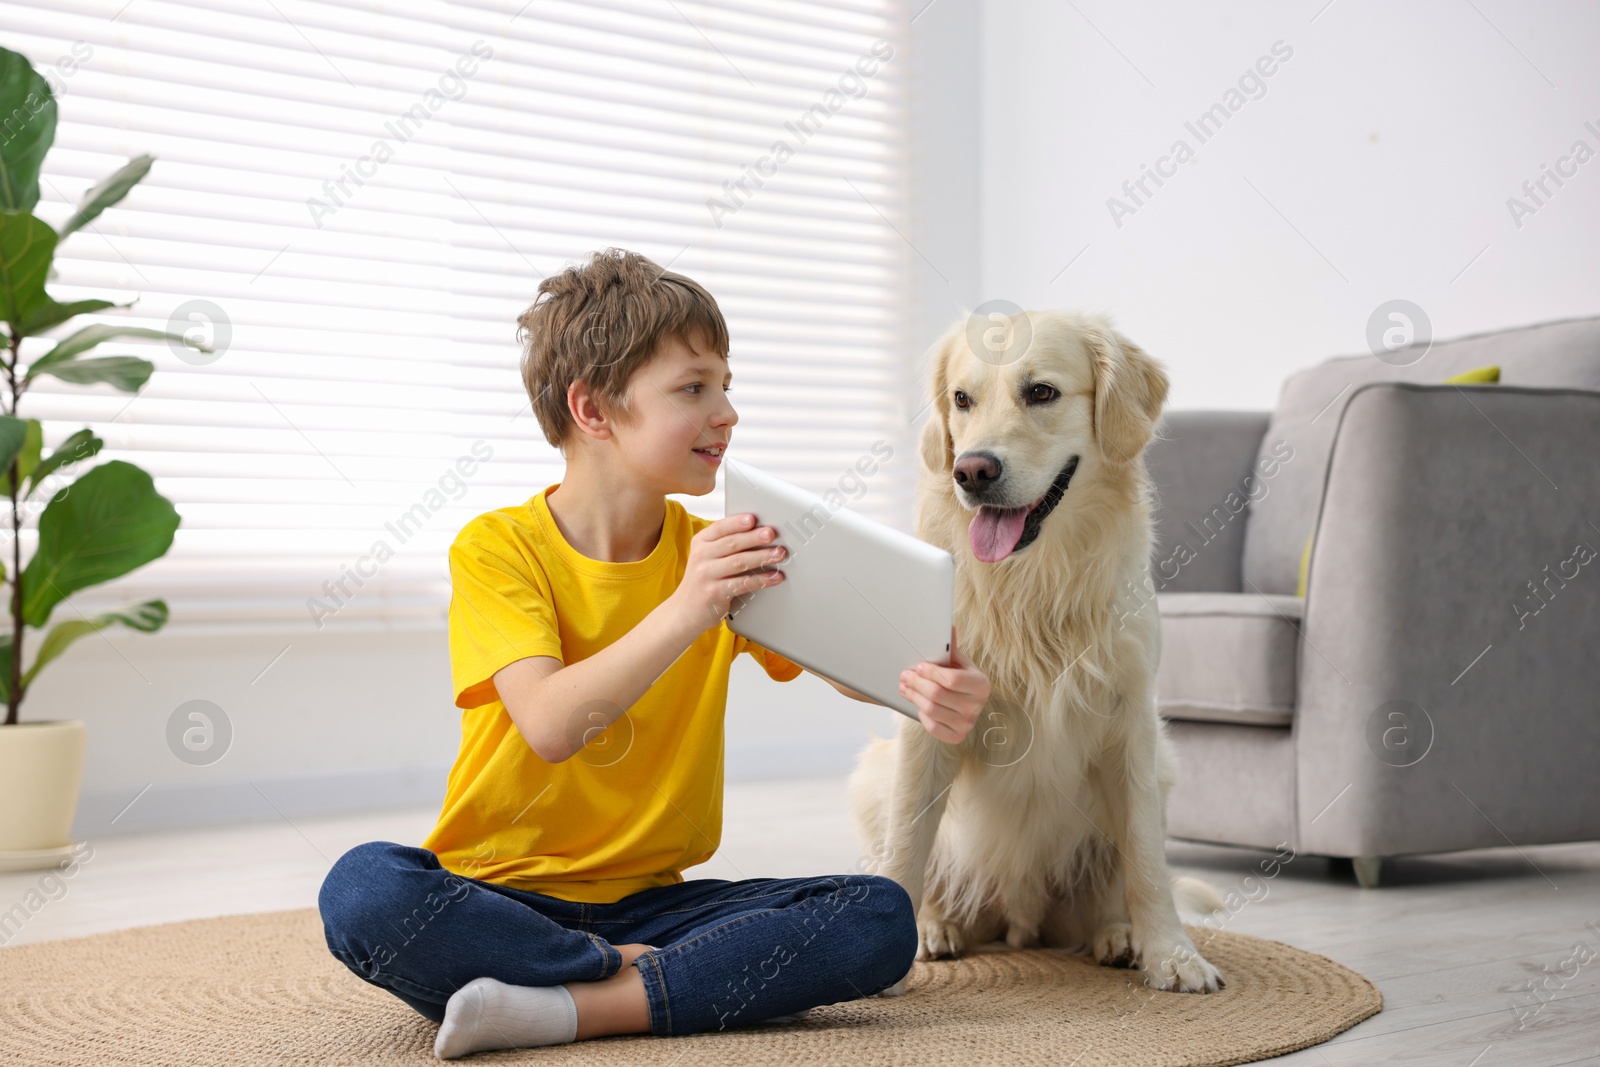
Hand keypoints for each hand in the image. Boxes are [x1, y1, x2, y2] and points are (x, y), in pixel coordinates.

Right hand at [669, 512, 786, 636]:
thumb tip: (758, 531)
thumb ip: (725, 544)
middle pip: (732, 543)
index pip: (720, 527)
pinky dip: (761, 580)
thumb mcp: (707, 557)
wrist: (685, 610)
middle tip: (772, 534)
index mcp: (700, 542)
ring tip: (779, 554)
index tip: (753, 518)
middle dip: (754, 537)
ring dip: (762, 557)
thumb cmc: (703, 580)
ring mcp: (706, 575)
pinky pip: (742, 583)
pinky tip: (774, 577)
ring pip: (739, 562)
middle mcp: (701, 556)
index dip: (737, 522)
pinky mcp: (714, 592)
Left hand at [898, 627, 988, 743]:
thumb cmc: (960, 678)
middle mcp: (977, 705)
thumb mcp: (959, 662)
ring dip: (913, 696)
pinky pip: (932, 726)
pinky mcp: (957, 736)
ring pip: (931, 710)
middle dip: (917, 683)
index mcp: (981, 684)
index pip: (952, 680)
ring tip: (905, 686)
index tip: (919, 666)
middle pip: (938, 695)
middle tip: (905, 675)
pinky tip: (917, 703)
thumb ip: (951, 648)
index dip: (932, 673)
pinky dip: (921, 713)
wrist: (967, 703)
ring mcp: (968, 723)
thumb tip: (947, 627)